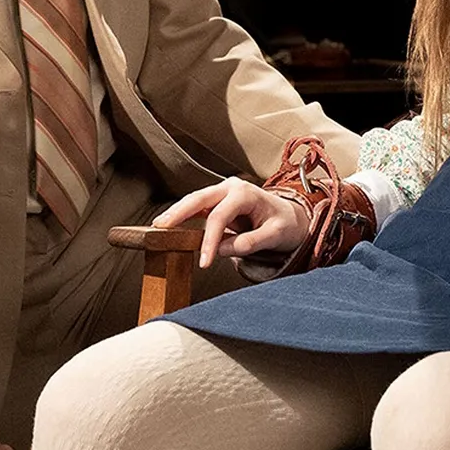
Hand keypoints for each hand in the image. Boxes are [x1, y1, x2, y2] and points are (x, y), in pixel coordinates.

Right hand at [153, 176, 310, 268]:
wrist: (290, 216)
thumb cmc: (284, 224)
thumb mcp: (275, 235)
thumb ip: (250, 242)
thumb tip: (221, 249)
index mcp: (245, 193)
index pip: (219, 216)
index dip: (209, 240)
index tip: (204, 262)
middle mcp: (231, 187)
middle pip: (199, 198)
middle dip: (179, 213)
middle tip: (161, 228)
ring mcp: (223, 192)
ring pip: (194, 200)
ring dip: (176, 212)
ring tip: (159, 226)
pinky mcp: (218, 201)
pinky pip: (198, 206)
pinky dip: (183, 215)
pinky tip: (170, 224)